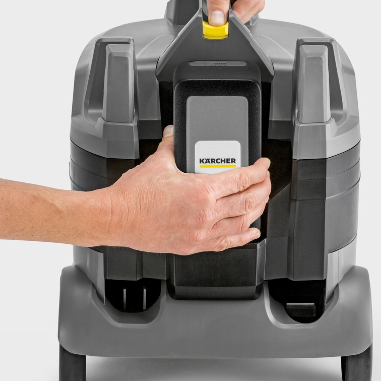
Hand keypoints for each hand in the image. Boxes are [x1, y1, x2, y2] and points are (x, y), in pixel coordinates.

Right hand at [103, 126, 270, 254]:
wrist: (114, 219)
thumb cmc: (133, 196)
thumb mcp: (158, 162)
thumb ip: (172, 146)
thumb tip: (176, 135)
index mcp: (201, 190)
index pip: (242, 179)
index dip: (258, 171)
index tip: (263, 165)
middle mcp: (205, 214)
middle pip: (248, 201)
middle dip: (263, 189)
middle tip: (266, 180)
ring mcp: (201, 232)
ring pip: (242, 223)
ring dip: (256, 211)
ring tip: (261, 200)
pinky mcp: (193, 245)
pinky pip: (226, 243)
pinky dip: (242, 237)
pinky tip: (250, 232)